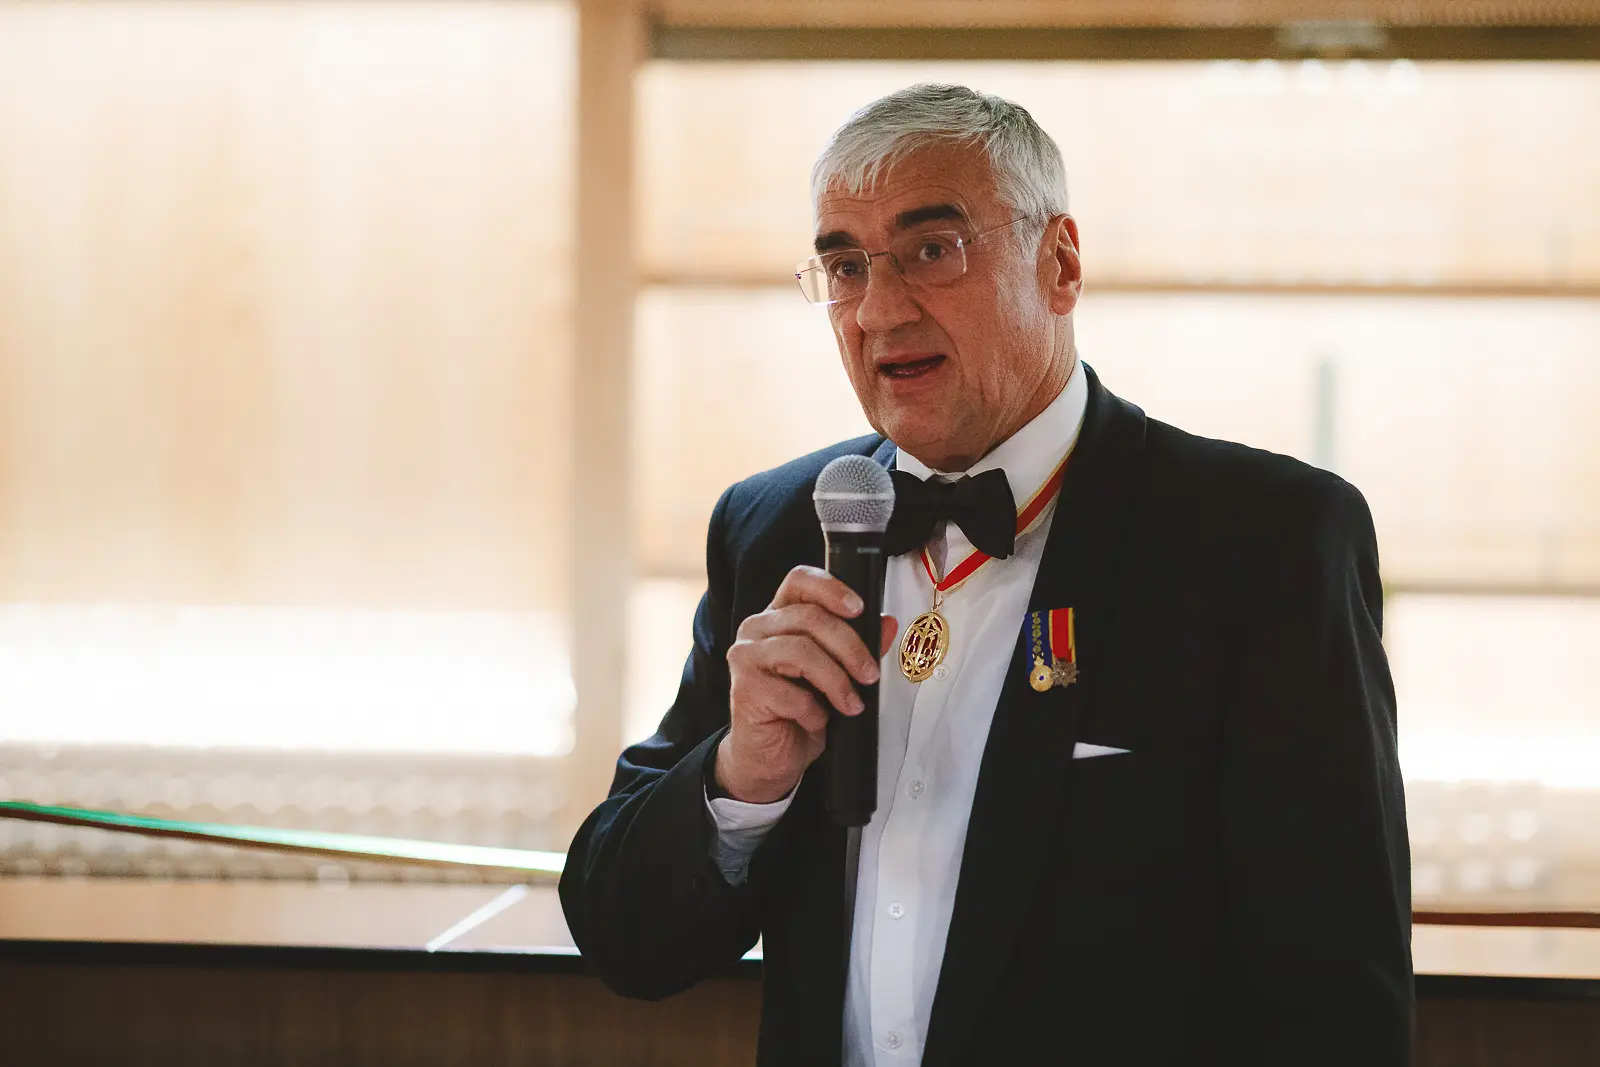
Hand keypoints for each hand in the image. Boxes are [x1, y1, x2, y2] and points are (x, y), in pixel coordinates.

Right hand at [716, 565, 898, 803]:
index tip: (859, 609)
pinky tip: (816, 721)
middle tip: (870, 674)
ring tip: (851, 705)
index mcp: (779, 616)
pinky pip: (791, 693)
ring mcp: (746, 657)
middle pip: (810, 617)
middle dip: (850, 648)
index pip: (799, 581)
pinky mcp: (745, 689)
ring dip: (836, 682)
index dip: (831, 589)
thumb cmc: (798, 713)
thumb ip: (857, 647)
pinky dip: (814, 712)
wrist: (769, 758)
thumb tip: (886, 623)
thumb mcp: (837, 677)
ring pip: (801, 652)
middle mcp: (757, 629)